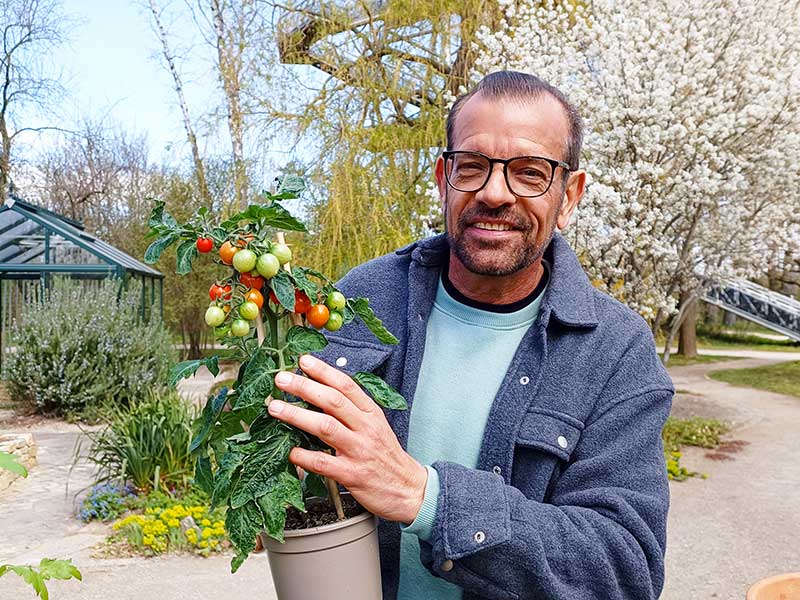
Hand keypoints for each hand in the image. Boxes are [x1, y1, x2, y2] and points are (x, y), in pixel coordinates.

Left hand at [268, 354, 426, 523]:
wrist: (409, 489)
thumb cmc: (386, 456)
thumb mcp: (376, 426)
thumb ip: (352, 410)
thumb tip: (319, 393)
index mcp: (371, 413)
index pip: (346, 385)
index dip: (324, 371)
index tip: (304, 361)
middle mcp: (366, 428)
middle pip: (333, 401)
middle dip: (304, 387)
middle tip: (281, 379)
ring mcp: (359, 451)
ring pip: (325, 427)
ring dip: (297, 415)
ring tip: (275, 407)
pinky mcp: (352, 475)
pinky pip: (323, 463)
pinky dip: (303, 456)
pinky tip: (290, 451)